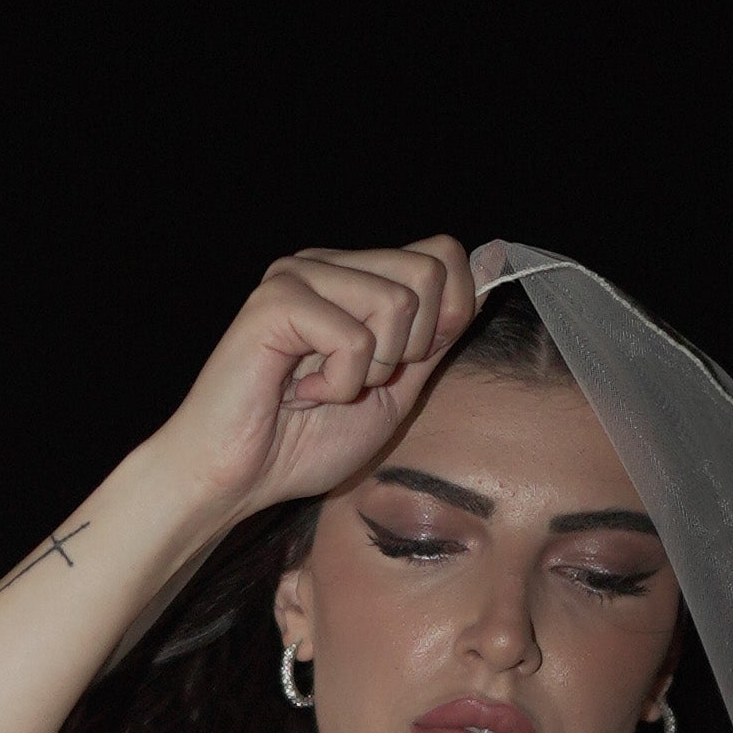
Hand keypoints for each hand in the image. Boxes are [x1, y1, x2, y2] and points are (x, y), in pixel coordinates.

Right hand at [145, 243, 478, 534]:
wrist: (237, 479)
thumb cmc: (305, 441)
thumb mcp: (397, 387)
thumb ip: (440, 331)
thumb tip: (494, 267)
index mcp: (355, 276)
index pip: (443, 254)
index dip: (447, 316)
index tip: (401, 365)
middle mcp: (327, 263)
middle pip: (428, 270)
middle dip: (409, 347)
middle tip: (355, 379)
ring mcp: (299, 274)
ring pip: (396, 301)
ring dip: (370, 370)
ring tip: (323, 386)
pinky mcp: (276, 300)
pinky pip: (354, 336)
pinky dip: (339, 382)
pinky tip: (300, 391)